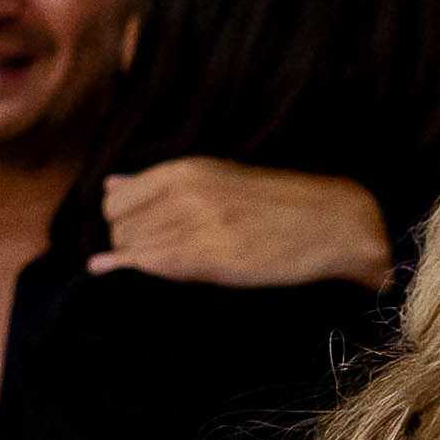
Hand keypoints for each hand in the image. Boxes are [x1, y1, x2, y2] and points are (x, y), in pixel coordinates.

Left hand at [95, 158, 393, 292]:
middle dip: (126, 242)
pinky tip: (129, 270)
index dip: (118, 220)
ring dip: (140, 259)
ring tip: (170, 260)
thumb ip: (159, 182)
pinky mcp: (215, 258)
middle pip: (122, 226)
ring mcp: (200, 225)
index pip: (119, 198)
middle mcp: (188, 193)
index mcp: (188, 170)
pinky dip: (144, 270)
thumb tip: (110, 184)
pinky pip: (158, 265)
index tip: (134, 231)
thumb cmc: (274, 203)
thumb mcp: (215, 177)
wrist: (329, 221)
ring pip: (137, 248)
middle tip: (153, 251)